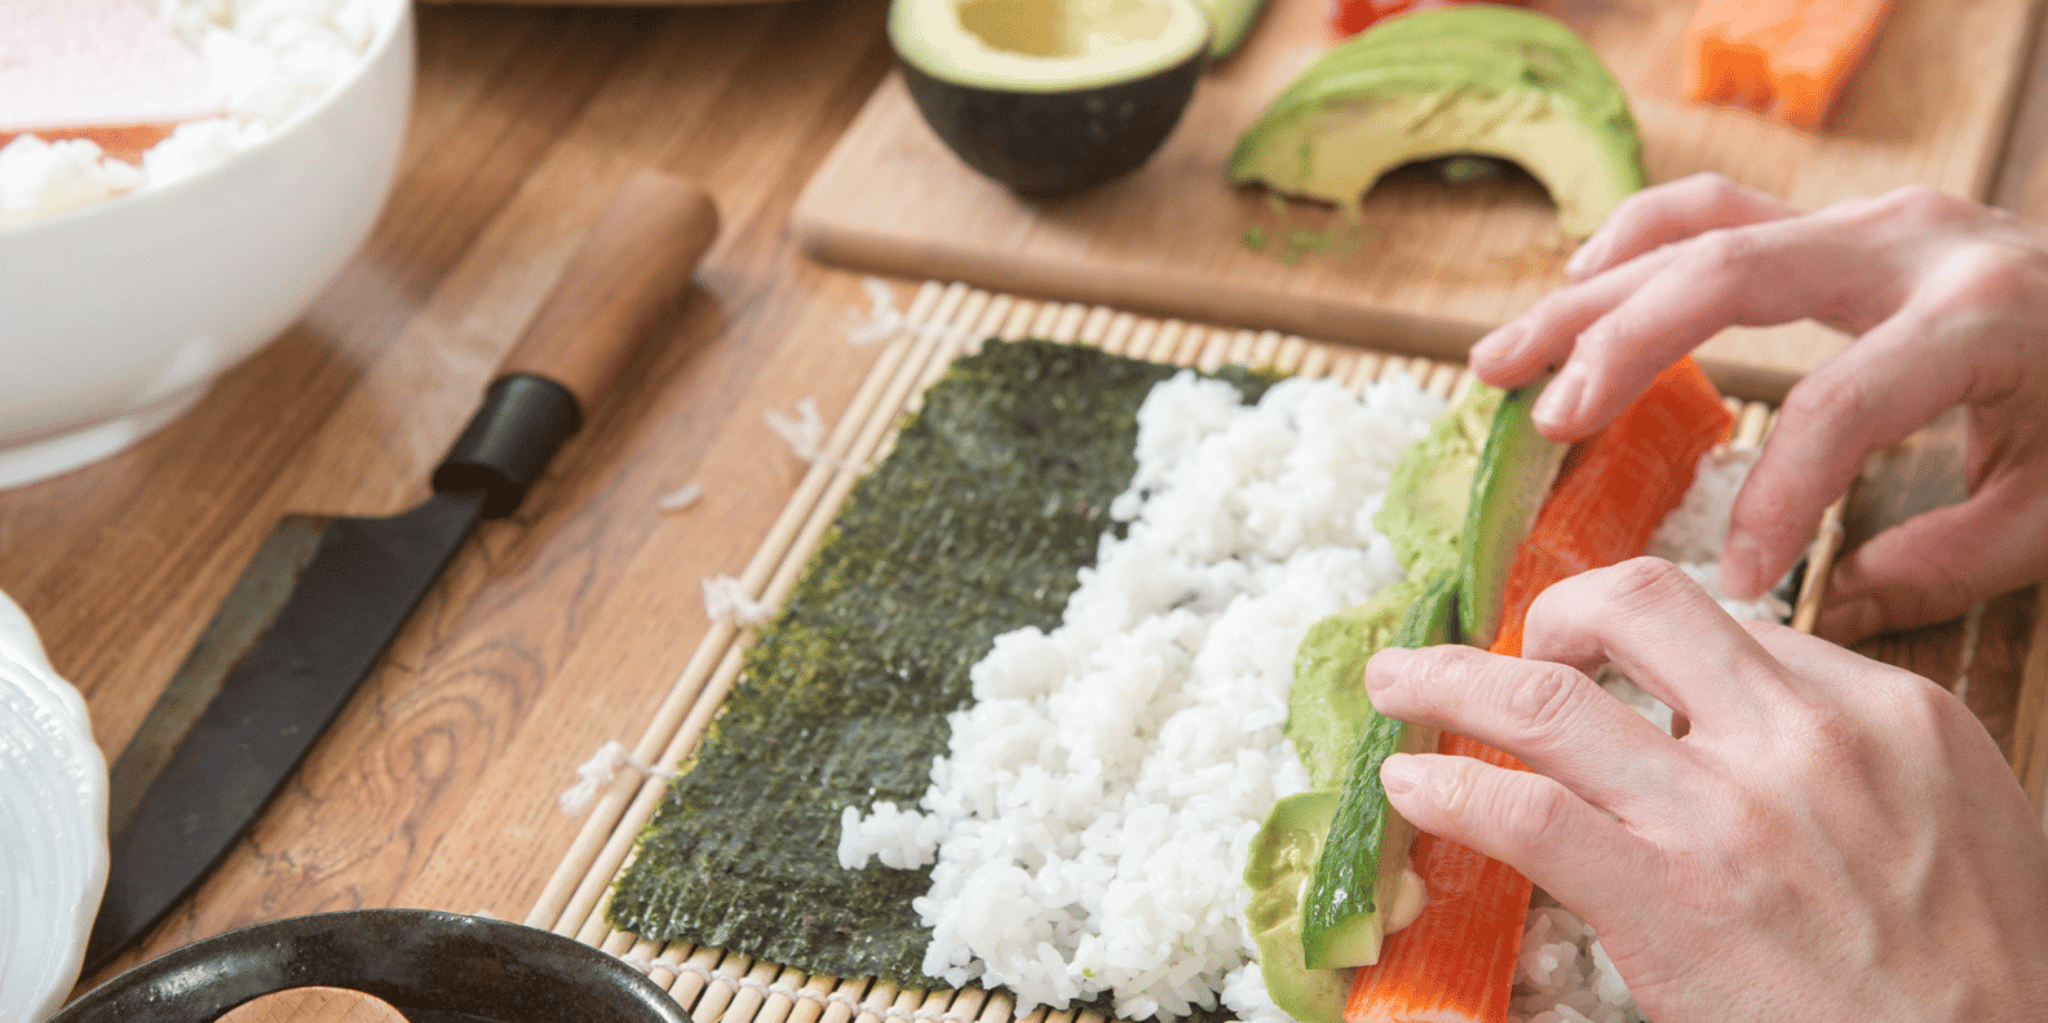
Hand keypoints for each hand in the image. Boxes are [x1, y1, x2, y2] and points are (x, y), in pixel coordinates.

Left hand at [1364, 558, 2047, 1022]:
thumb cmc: (1976, 971)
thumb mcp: (1953, 814)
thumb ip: (1850, 749)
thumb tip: (1744, 715)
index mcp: (1882, 708)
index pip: (1729, 624)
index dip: (1648, 639)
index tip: (1603, 660)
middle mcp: (1801, 738)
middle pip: (1635, 605)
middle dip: (1550, 612)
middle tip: (1513, 646)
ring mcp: (1726, 815)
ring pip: (1547, 699)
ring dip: (1448, 680)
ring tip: (1398, 683)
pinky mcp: (1664, 898)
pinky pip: (1523, 814)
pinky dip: (1449, 789)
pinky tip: (1412, 786)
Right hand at [1468, 173, 2047, 641]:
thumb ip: (1945, 563)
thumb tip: (1821, 613)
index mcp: (1978, 316)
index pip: (1837, 405)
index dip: (1773, 498)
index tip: (1731, 583)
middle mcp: (1909, 242)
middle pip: (1727, 275)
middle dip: (1618, 348)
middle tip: (1543, 422)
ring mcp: (1868, 216)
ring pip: (1698, 230)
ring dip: (1587, 296)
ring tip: (1501, 363)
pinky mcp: (1841, 217)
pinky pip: (1716, 209)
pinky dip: (1633, 246)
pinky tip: (1575, 296)